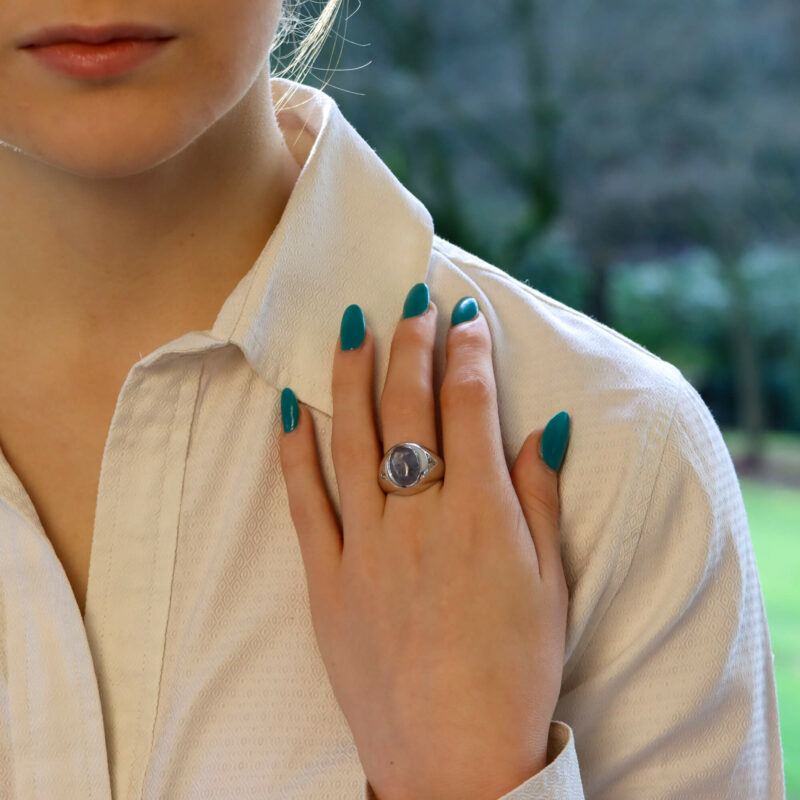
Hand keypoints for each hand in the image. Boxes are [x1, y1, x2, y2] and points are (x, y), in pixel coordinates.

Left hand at [278, 287, 569, 799]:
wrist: (453, 759)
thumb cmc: (515, 670)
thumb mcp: (549, 583)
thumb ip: (539, 497)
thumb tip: (543, 425)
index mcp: (481, 516)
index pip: (470, 407)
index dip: (468, 352)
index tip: (466, 316)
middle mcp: (419, 518)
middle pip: (408, 408)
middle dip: (413, 344)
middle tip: (413, 301)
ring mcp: (366, 546)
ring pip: (351, 438)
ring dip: (353, 374)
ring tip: (353, 325)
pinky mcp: (328, 578)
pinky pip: (304, 501)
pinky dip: (294, 448)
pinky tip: (290, 404)